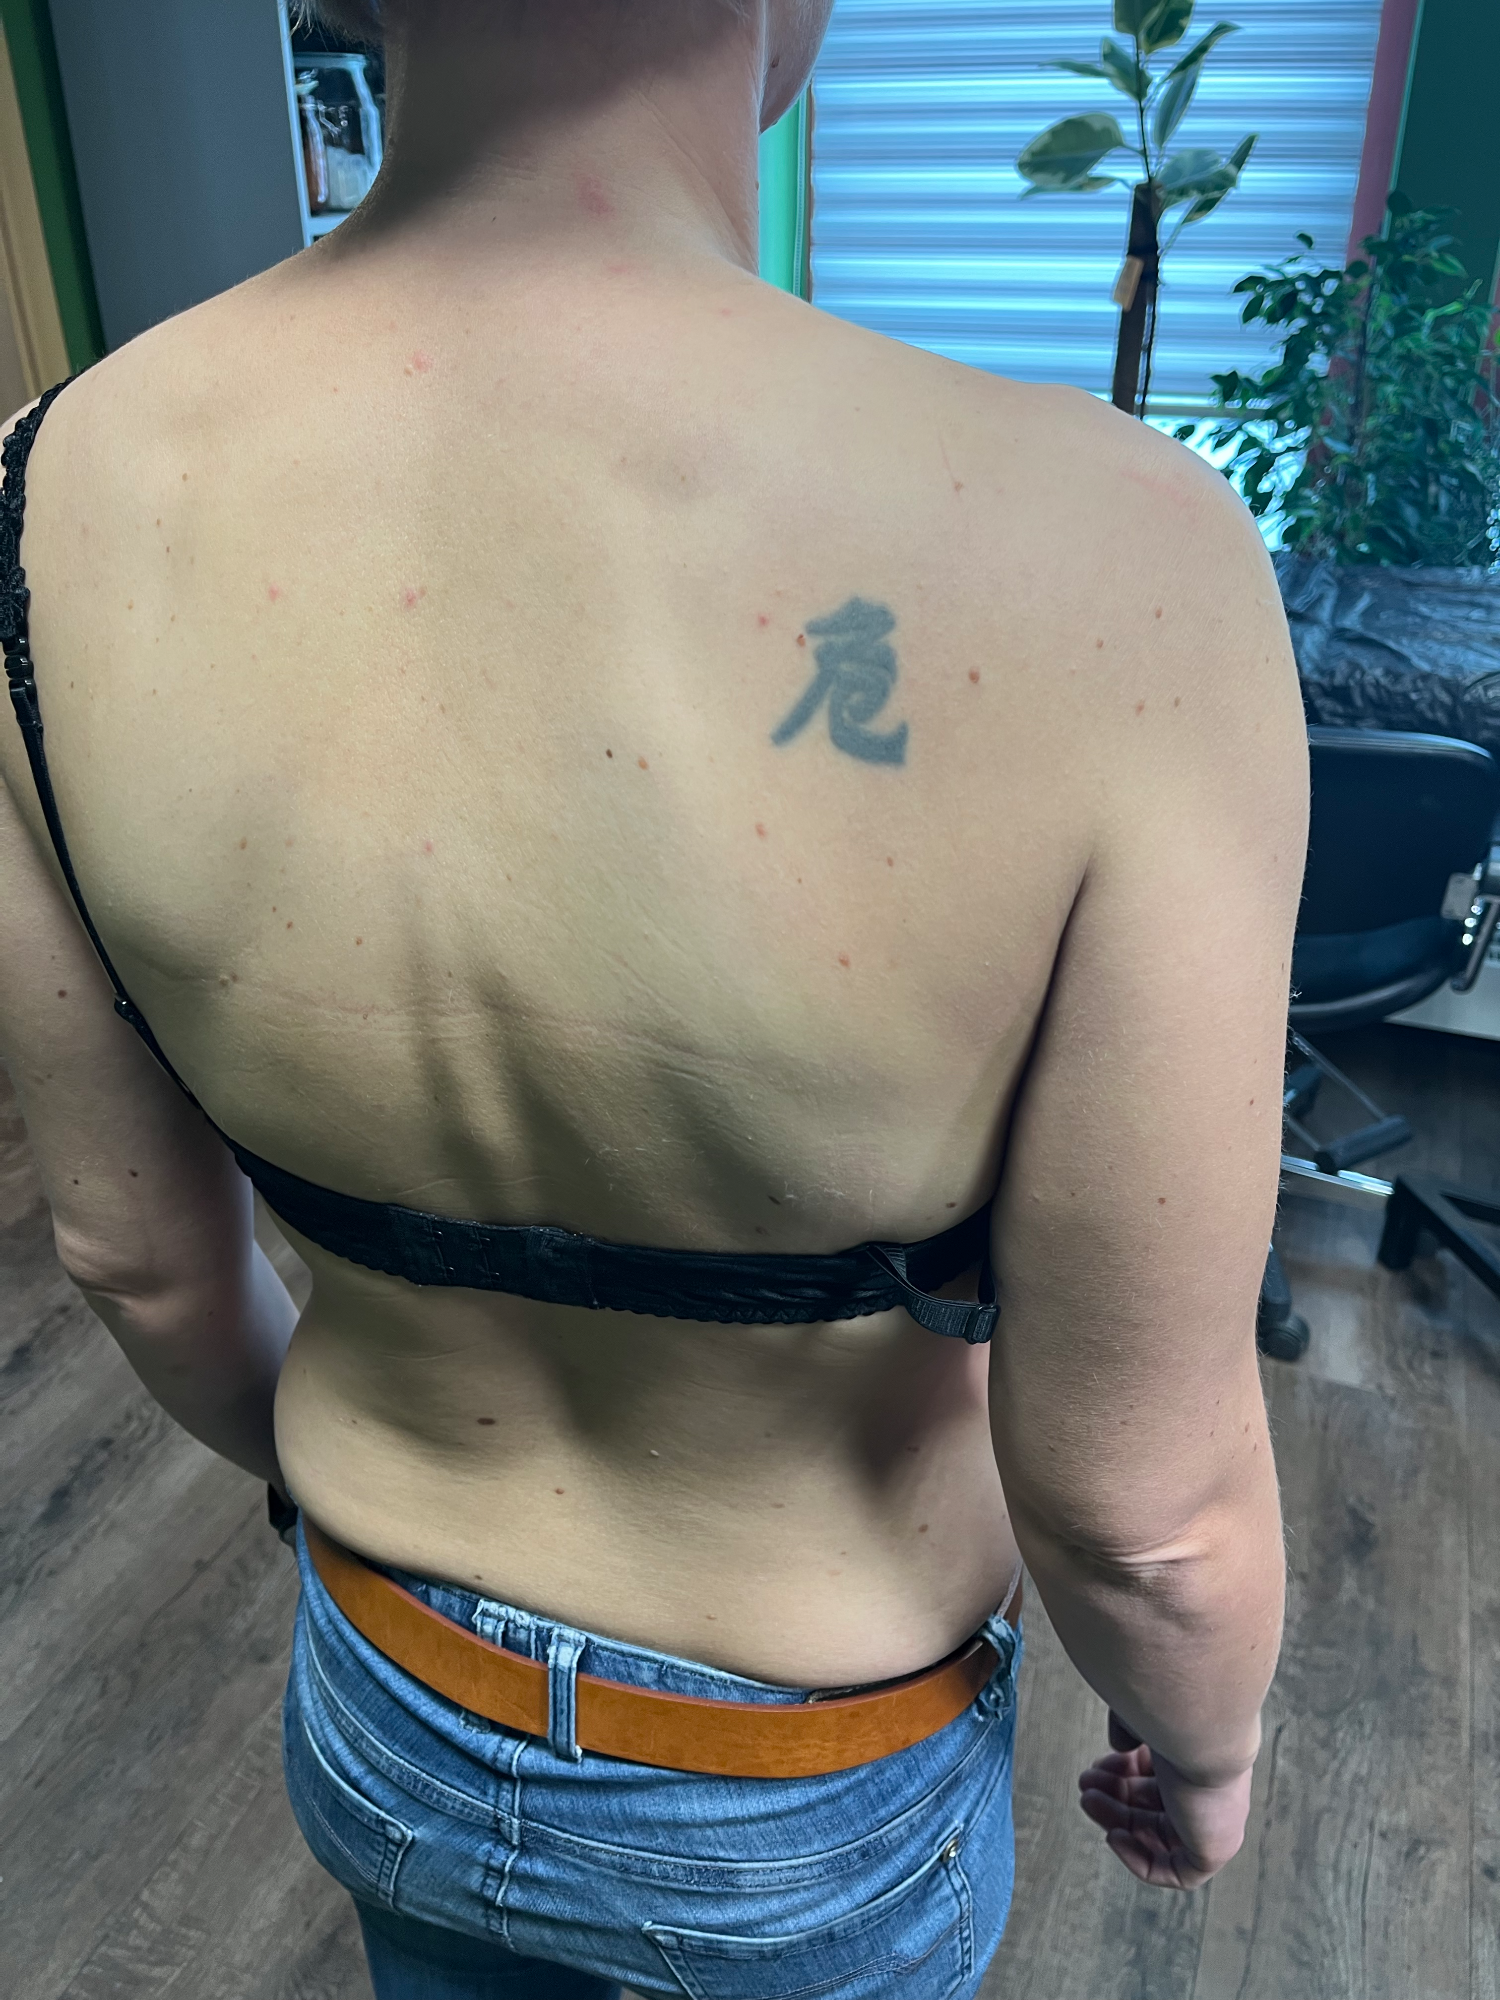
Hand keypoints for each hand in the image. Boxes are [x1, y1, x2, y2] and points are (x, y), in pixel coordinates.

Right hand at [1078, 1714, 1251, 1888]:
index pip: (1162, 1777)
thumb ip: (1130, 1732)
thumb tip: (1121, 1748)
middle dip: (1115, 1795)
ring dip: (1118, 1820)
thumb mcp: (1142, 1717)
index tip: (1102, 1762)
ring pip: (1160, 1835)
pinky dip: (1140, 1860)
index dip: (1126, 1772)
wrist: (1199, 1725)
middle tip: (1086, 1784)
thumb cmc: (1173, 1711)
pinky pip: (1176, 1871)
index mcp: (1201, 1758)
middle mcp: (1211, 1789)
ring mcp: (1215, 1820)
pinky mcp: (1214, 1849)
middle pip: (1156, 1806)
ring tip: (1088, 1800)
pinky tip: (1115, 1835)